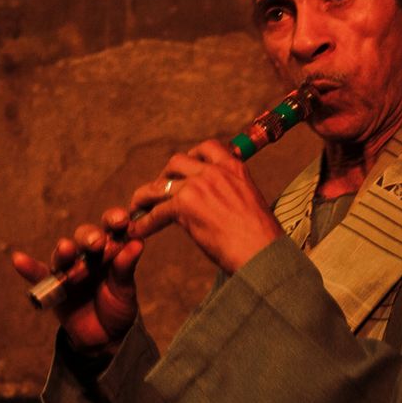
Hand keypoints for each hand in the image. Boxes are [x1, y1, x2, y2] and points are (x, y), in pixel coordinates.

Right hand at [12, 208, 143, 352]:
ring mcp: (69, 269)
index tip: (121, 221)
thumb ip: (126, 268)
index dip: (114, 221)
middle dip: (90, 237)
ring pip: (64, 254)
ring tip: (66, 249)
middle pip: (86, 238)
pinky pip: (38, 275)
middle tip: (97, 243)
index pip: (111, 229)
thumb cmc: (119, 308)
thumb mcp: (126, 290)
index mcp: (110, 251)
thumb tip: (137, 243)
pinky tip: (18, 259)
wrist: (105, 338)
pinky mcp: (53, 286)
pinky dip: (28, 267)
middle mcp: (89, 255)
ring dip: (64, 250)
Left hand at [129, 140, 281, 273]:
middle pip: (177, 161)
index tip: (184, 170)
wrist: (263, 254)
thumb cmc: (261, 239)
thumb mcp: (250, 204)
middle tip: (159, 190)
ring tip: (138, 207)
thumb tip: (221, 206)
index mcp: (235, 168)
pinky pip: (157, 211)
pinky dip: (145, 222)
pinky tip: (138, 231)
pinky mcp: (185, 205)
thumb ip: (232, 194)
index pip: (207, 148)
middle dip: (165, 175)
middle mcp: (215, 171)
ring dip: (146, 196)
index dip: (191, 157)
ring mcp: (198, 186)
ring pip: (160, 184)